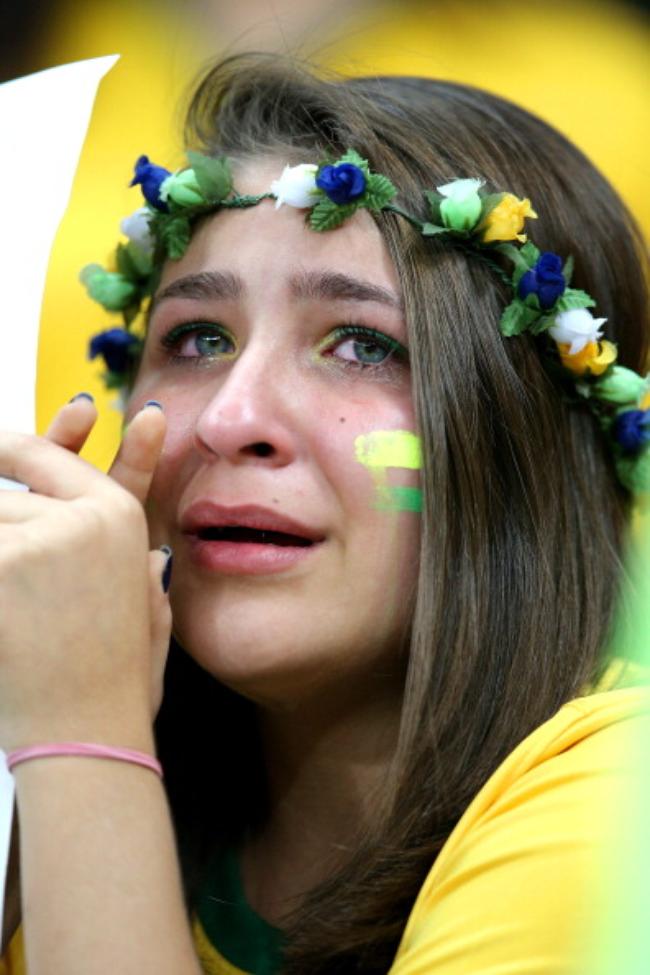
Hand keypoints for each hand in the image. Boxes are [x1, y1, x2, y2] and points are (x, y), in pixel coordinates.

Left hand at [0, 401, 168, 751]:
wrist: (88, 734)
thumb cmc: (115, 683)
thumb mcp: (149, 616)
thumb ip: (147, 576)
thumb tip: (155, 558)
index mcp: (119, 517)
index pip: (46, 456)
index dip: (8, 447)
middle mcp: (86, 515)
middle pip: (1, 499)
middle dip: (3, 537)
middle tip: (24, 595)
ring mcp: (42, 537)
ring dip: (1, 564)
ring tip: (23, 620)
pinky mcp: (4, 562)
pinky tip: (10, 619)